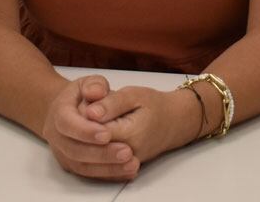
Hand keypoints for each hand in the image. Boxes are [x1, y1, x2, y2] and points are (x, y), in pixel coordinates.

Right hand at [40, 75, 139, 180]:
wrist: (68, 111)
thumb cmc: (82, 96)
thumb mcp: (88, 82)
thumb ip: (95, 85)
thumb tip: (96, 93)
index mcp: (58, 113)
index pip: (68, 124)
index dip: (86, 131)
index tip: (107, 134)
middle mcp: (57, 137)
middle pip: (75, 150)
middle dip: (101, 153)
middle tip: (127, 152)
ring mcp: (63, 153)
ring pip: (82, 167)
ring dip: (107, 168)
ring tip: (132, 164)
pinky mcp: (73, 165)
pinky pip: (89, 174)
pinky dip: (109, 175)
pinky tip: (127, 172)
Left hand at [83, 84, 202, 168]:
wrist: (174, 122)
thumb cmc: (155, 106)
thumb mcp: (134, 95)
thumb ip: (111, 103)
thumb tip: (89, 112)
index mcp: (128, 134)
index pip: (91, 129)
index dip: (84, 114)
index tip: (89, 100)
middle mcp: (124, 154)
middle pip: (89, 144)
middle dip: (85, 125)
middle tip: (92, 108)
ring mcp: (123, 163)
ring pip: (92, 153)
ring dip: (89, 136)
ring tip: (100, 119)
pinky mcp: (120, 166)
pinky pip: (99, 159)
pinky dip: (95, 145)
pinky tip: (101, 131)